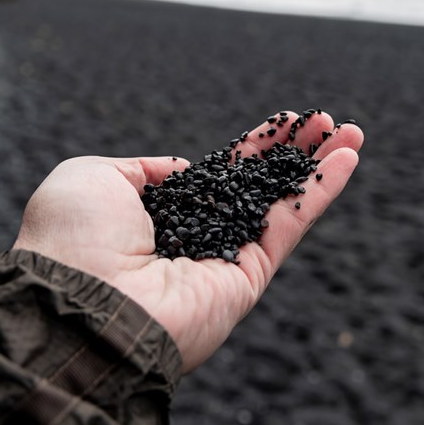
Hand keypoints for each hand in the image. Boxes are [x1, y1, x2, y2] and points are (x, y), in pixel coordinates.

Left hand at [13, 111, 363, 371]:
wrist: (77, 303)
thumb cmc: (72, 238)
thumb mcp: (91, 178)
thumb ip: (140, 168)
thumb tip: (182, 170)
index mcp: (154, 217)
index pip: (216, 175)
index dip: (252, 148)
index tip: (284, 122)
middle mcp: (192, 239)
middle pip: (257, 187)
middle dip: (293, 152)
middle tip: (327, 121)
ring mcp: (221, 261)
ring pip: (280, 205)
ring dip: (318, 168)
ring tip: (351, 131)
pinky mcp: (244, 281)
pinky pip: (288, 229)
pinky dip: (319, 195)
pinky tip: (345, 160)